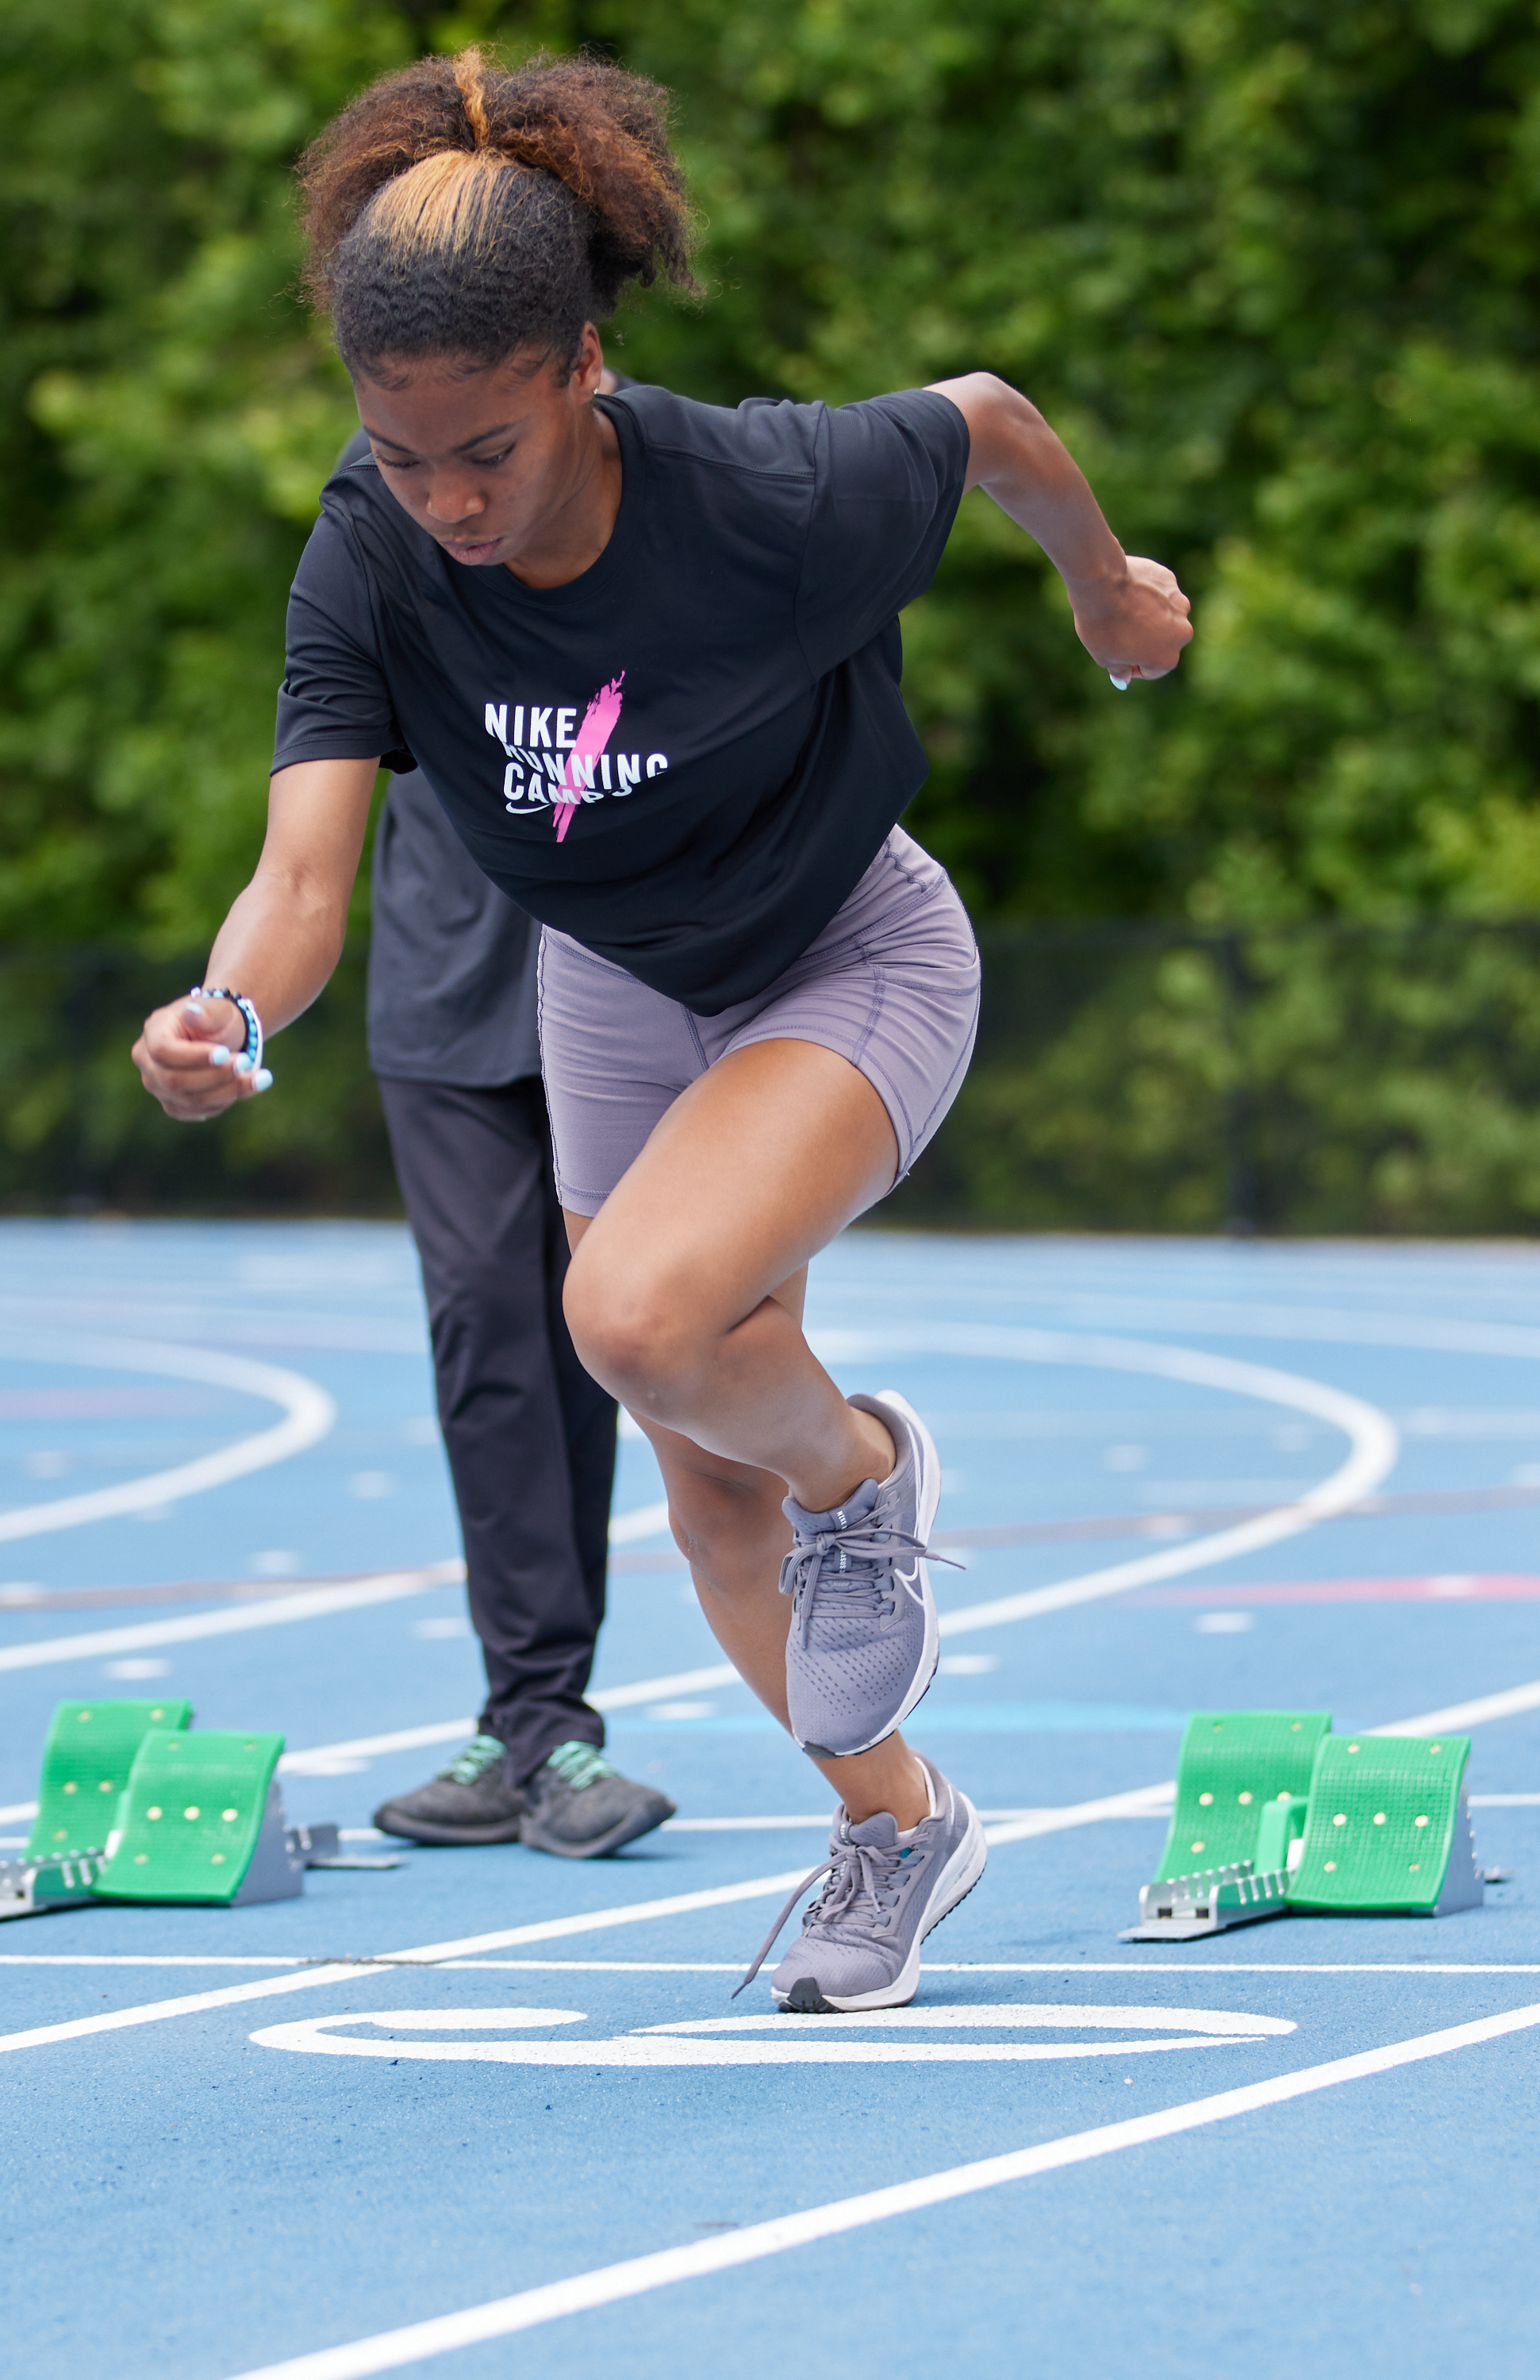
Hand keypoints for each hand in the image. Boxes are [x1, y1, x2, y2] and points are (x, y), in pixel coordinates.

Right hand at [131, 994, 270, 1122]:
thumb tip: (191, 1013)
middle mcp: (148, 1062)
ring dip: (229, 1090)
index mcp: (153, 1031)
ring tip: (261, 1077)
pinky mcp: (175, 1104)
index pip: (163, 1051)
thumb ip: (207, 1014)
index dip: (193, 1056)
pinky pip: (199, 1111)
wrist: (225, 1035)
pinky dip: (226, 1100)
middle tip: (246, 1062)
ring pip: (191, 1100)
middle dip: (215, 1075)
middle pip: (175, 1080)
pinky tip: (248, 1085)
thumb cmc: (219, 1018)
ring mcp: (159, 1086)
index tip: (225, 1053)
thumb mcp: (218, 1009)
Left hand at [1066, 554, 1192, 682]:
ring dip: (1148, 615)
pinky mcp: (1169, 581)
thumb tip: (1124, 680)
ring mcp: (1179, 604)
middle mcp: (1182, 633)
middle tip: (1119, 631)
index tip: (1116, 654)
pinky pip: (1158, 592)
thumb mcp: (1105, 658)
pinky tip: (1126, 591)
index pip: (1151, 670)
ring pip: (1164, 614)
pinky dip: (1146, 594)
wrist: (1102, 585)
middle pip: (1162, 641)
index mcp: (1168, 659)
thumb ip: (1120, 671)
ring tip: (1122, 609)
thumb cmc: (1103, 627)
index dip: (1131, 664)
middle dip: (1144, 639)